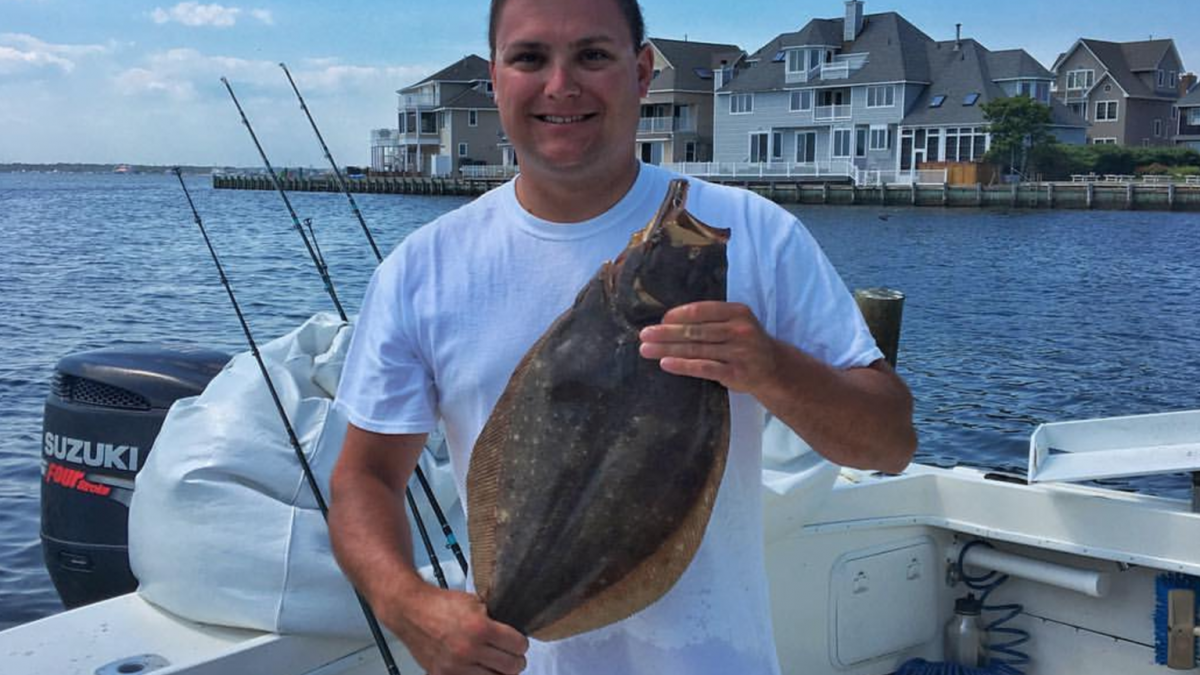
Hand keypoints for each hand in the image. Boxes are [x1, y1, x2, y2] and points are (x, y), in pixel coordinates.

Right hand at [384, 586, 528, 674]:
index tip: (519, 643)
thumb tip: (513, 633)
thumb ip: (495, 619)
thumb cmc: (442, 604)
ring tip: (496, 664)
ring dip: (499, 672)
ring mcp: (455, 666)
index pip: (518, 646)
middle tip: (513, 656)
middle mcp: (469, 650)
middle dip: (516, 661)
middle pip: (511, 667)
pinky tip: (479, 668)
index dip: (521, 644)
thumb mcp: (475, 602)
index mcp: (480, 628)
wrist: (410, 611)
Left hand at [638, 301, 779, 394]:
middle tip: (644, 334)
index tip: (661, 320)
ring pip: (696, 349)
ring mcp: (738, 352)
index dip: (678, 315)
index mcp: (737, 312)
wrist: (774, 369)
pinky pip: (704, 368)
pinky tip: (665, 363)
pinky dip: (683, 365)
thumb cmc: (746, 343)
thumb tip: (669, 321)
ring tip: (646, 349)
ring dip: (667, 349)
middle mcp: (739, 330)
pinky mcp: (735, 373)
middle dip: (666, 333)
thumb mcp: (736, 323)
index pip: (702, 310)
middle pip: (695, 331)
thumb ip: (711, 320)